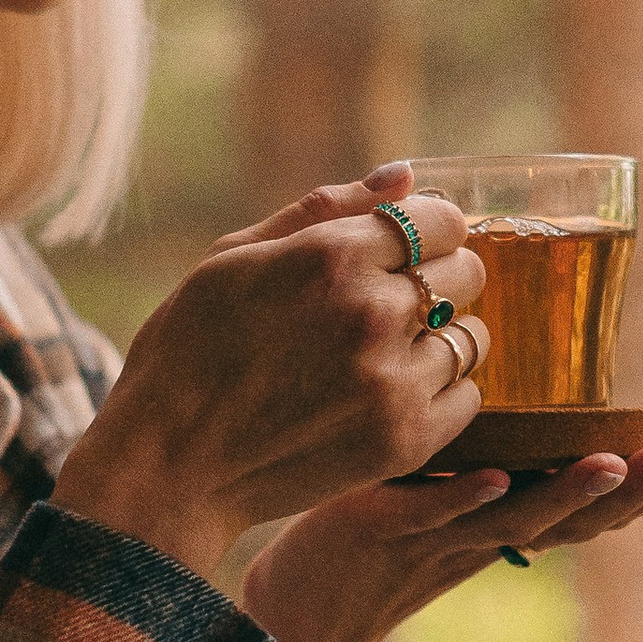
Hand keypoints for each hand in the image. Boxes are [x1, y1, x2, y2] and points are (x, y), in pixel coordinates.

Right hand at [52, 166, 486, 575]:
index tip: (408, 251)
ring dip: (443, 338)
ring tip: (392, 353)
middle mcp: (374, 312)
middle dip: (440, 279)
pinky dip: (443, 391)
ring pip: (472, 337)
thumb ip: (325, 209)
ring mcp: (393, 380)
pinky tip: (396, 392)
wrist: (170, 465)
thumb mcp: (235, 257)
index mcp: (333, 255)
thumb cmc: (190, 349)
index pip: (442, 221)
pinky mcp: (404, 440)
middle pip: (467, 274)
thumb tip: (406, 176)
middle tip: (396, 304)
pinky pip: (468, 397)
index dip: (428, 231)